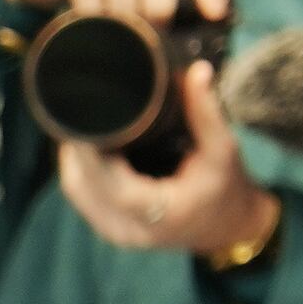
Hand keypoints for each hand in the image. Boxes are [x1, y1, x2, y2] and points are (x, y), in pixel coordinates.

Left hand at [51, 60, 278, 261]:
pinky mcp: (107, 227)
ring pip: (75, 189)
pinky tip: (88, 144)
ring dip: (76, 156)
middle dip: (79, 146)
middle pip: (82, 183)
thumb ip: (207, 113)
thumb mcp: (223, 151)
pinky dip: (81, 169)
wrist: (227, 229)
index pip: (107, 183)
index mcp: (158, 214)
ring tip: (85, 121)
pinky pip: (81, 195)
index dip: (87, 151)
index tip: (80, 116)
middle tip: (81, 106)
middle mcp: (129, 229)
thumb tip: (197, 71)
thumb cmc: (225, 189)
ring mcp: (114, 232)